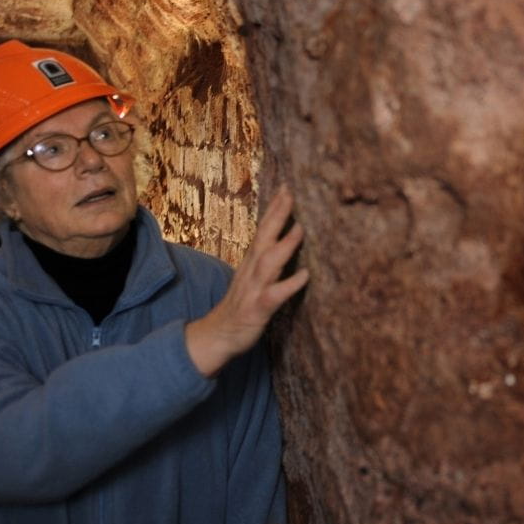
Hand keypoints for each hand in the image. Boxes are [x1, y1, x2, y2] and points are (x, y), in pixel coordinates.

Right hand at [185, 186, 308, 377]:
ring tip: (300, 229)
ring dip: (284, 245)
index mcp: (251, 262)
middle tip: (289, 194)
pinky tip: (306, 275)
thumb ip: (266, 258)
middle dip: (276, 216)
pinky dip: (289, 285)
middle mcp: (251, 271)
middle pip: (264, 238)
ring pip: (268, 262)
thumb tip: (283, 240)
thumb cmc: (240, 305)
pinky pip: (275, 295)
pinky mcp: (258, 309)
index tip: (286, 188)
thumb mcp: (252, 277)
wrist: (217, 335)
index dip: (273, 210)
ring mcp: (254, 289)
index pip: (263, 230)